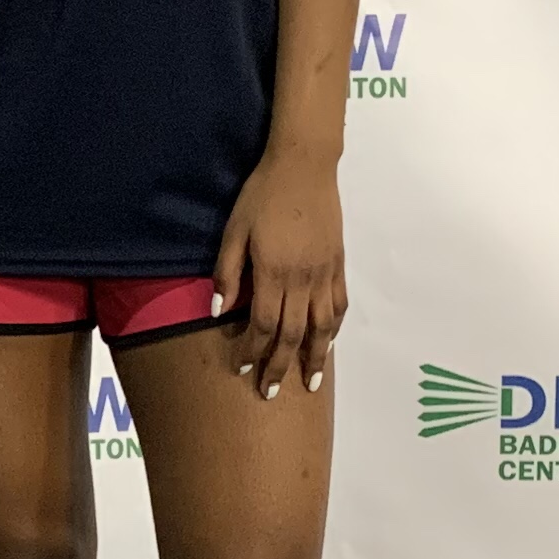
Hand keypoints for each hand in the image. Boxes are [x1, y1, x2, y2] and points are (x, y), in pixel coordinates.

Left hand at [213, 150, 345, 399]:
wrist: (304, 166)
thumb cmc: (262, 195)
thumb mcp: (234, 230)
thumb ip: (227, 271)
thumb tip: (218, 310)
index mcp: (274, 272)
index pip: (263, 325)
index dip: (251, 351)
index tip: (241, 368)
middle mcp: (303, 278)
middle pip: (293, 334)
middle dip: (280, 366)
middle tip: (271, 392)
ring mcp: (324, 273)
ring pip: (323, 326)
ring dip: (315, 357)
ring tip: (309, 382)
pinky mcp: (338, 264)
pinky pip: (340, 304)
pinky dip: (335, 328)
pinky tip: (328, 342)